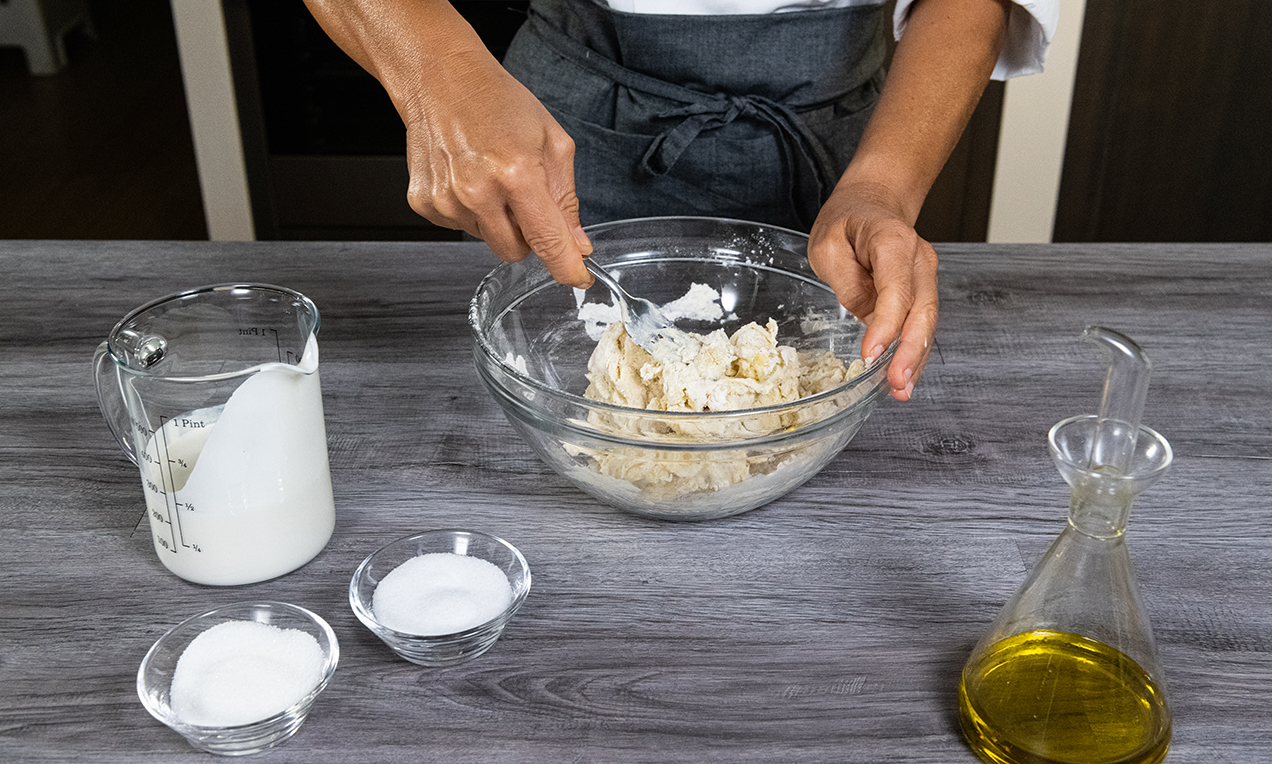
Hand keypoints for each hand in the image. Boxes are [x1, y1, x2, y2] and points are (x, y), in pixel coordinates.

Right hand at [303, 0, 591, 287]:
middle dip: (527, 235)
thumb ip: (565, 199)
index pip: (547, 241)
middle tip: (524, 196)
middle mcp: (476, 191)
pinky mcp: (424, 203)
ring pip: (488, 240)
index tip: (578, 278)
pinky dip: (470, 211)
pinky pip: (460, 228)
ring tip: (491, 177)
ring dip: (497, 220)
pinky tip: (468, 178)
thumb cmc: (497, 102)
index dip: (566, 266)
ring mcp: (446, 200)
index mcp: (515, 173)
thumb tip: (577, 244)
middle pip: (515, 252)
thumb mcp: (551, 142)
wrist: (440, 77)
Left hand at [808, 179, 937, 401]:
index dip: (886, 325)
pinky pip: (921, 324)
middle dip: (910, 351)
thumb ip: (846, 282)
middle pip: (922, 310)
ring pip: (927, 322)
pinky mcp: (922, 292)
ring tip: (902, 390)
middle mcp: (919, 259)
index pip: (896, 290)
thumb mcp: (827, 245)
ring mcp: (926, 275)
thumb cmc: (846, 222)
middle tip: (897, 384)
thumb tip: (865, 318)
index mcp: (893, 241)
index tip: (870, 354)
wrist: (873, 203)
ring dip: (916, 359)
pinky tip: (906, 377)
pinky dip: (915, 352)